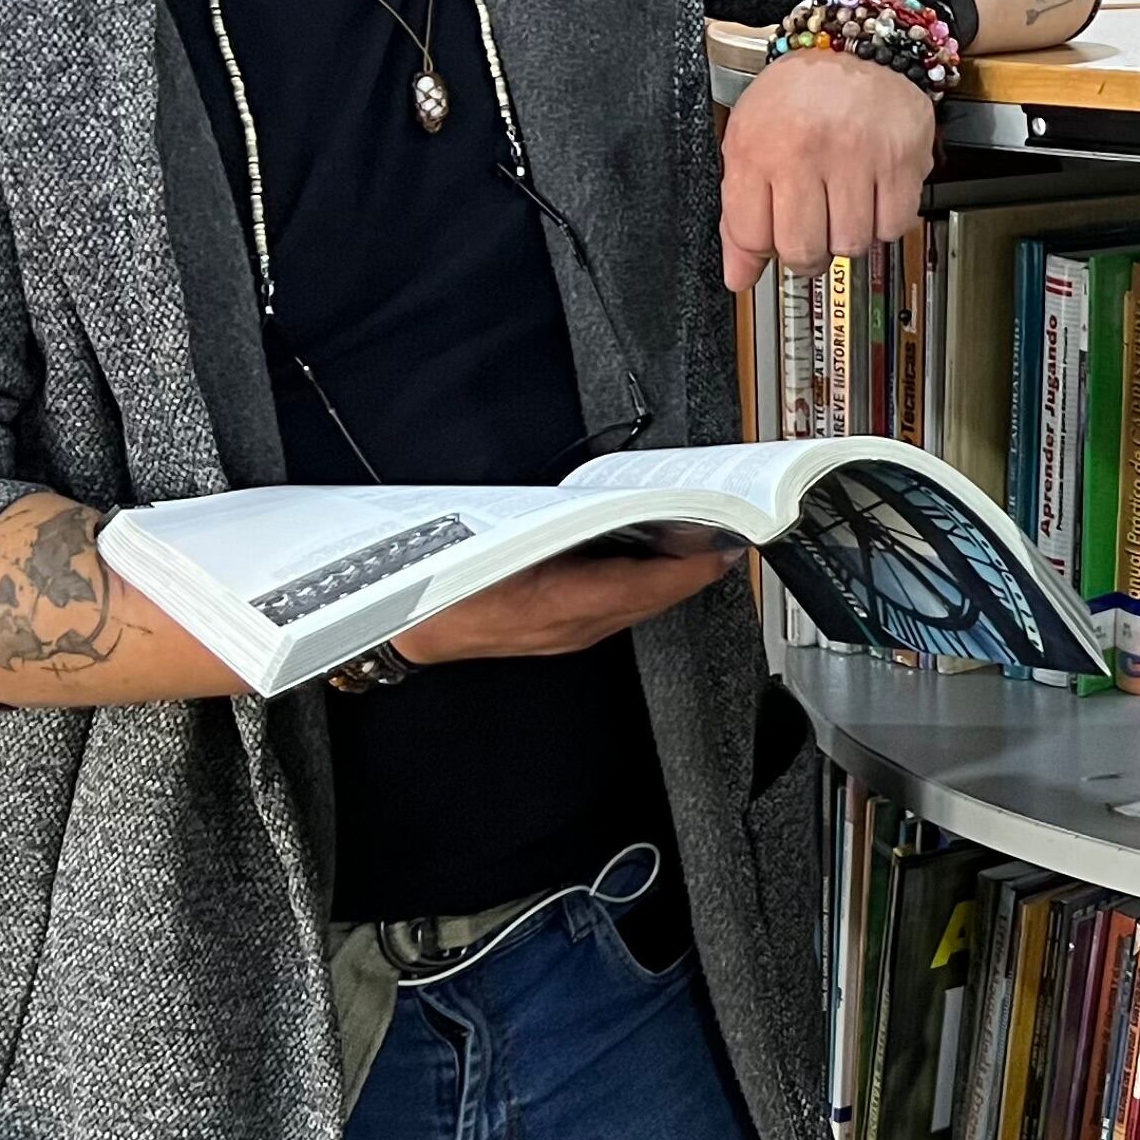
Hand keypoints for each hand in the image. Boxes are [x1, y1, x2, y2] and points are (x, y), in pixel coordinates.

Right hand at [392, 541, 744, 665]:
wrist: (411, 626)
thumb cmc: (449, 583)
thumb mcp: (508, 539)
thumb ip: (565, 524)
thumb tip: (614, 504)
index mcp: (569, 601)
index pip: (654, 583)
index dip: (697, 564)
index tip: (728, 542)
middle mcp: (579, 625)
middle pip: (655, 597)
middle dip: (693, 567)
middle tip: (722, 532)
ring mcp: (571, 635)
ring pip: (638, 605)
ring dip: (668, 577)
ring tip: (692, 541)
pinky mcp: (561, 635)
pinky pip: (615, 608)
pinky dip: (638, 585)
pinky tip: (642, 563)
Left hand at [721, 44, 935, 291]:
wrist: (857, 48)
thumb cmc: (799, 95)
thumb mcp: (749, 143)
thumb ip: (739, 213)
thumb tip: (738, 276)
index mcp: (757, 148)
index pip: (752, 237)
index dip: (761, 250)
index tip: (771, 239)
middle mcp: (805, 151)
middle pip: (803, 251)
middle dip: (806, 255)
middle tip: (811, 232)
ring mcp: (856, 156)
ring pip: (851, 244)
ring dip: (847, 237)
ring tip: (843, 207)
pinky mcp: (901, 159)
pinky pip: (893, 226)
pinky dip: (883, 223)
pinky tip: (872, 197)